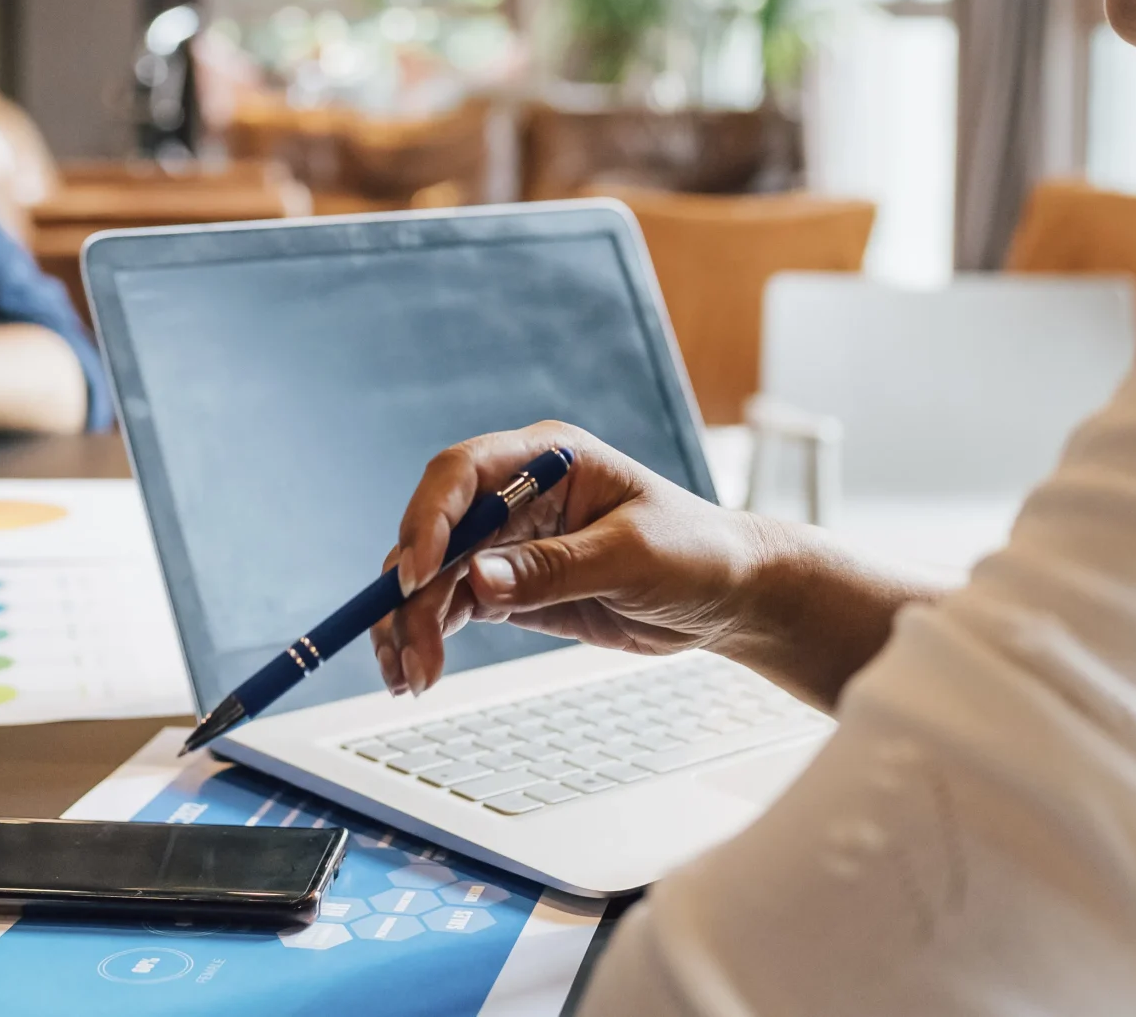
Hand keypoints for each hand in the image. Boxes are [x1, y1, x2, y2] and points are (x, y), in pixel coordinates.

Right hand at [372, 421, 775, 697]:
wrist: (727, 597)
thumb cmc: (695, 554)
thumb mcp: (631, 558)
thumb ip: (554, 569)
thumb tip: (478, 579)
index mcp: (547, 458)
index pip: (463, 473)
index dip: (429, 519)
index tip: (418, 576)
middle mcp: (515, 493)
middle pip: (435, 532)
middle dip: (411, 593)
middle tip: (409, 651)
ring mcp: (508, 540)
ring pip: (433, 576)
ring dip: (409, 623)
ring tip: (408, 677)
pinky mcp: (509, 586)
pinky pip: (451, 606)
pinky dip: (427, 637)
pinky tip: (415, 672)